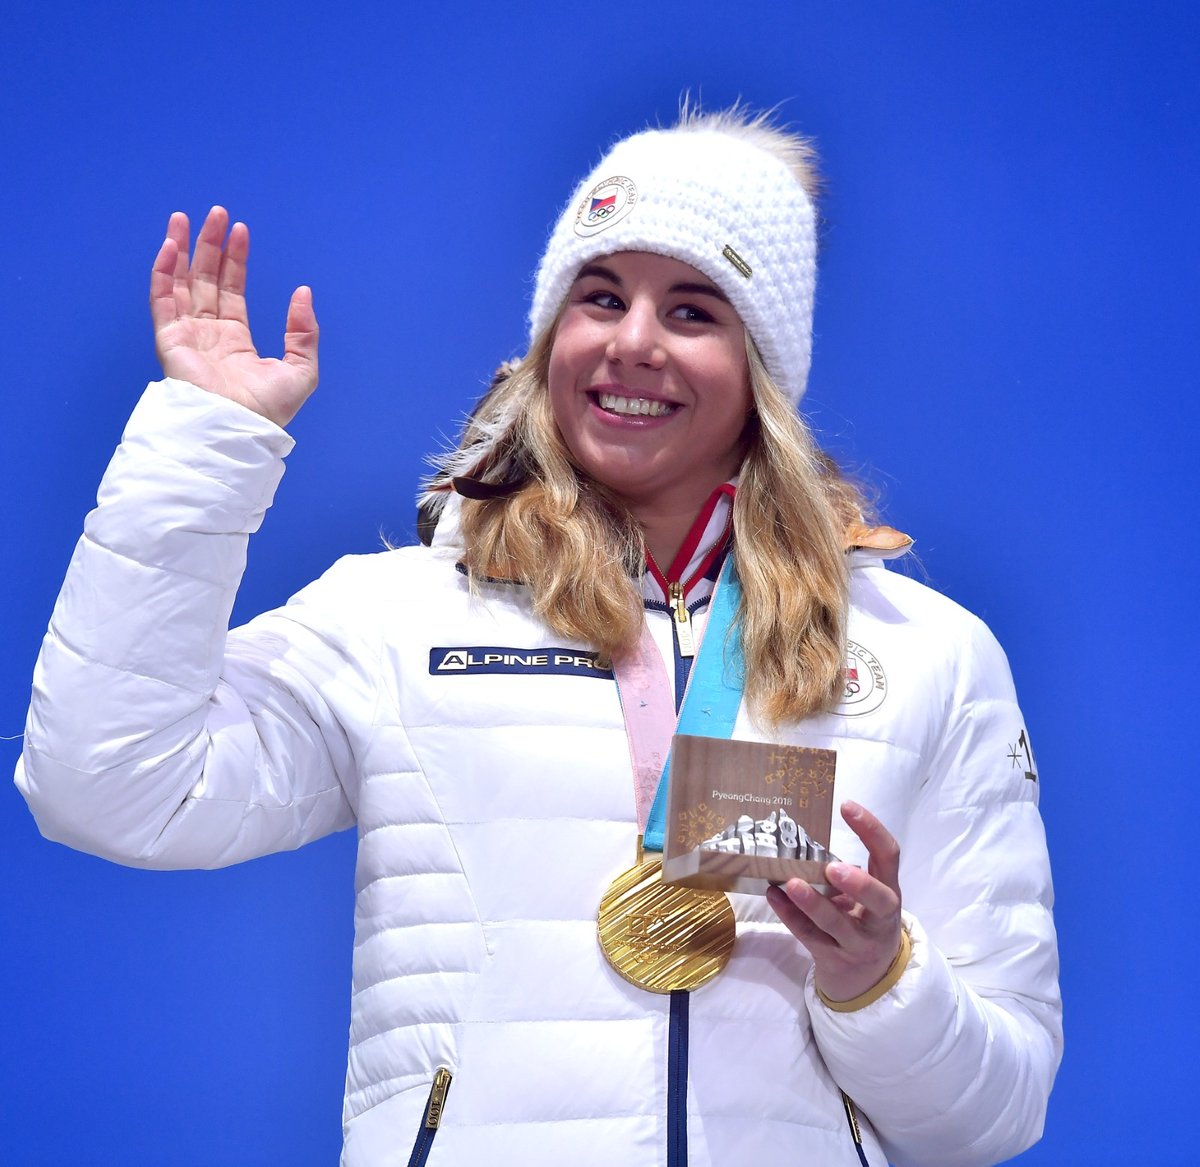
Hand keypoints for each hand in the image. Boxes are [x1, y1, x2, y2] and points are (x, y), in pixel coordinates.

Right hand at [149, 206, 317, 426]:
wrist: (238, 430)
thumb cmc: (269, 411)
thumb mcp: (301, 369)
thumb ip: (304, 332)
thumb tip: (303, 292)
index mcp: (235, 342)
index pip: (232, 292)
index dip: (235, 261)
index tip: (241, 231)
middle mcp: (208, 336)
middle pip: (205, 280)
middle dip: (209, 246)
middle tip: (216, 213)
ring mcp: (187, 337)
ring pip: (180, 284)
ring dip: (181, 250)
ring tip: (185, 217)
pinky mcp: (170, 341)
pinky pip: (162, 300)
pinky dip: (163, 273)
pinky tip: (170, 247)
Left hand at [766, 800, 903, 1002]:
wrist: (868, 978)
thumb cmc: (864, 921)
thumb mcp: (868, 897)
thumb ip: (850, 874)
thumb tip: (803, 842)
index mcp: (889, 891)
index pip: (888, 855)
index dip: (872, 830)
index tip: (847, 806)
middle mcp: (880, 919)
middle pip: (878, 900)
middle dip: (858, 884)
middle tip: (833, 868)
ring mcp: (857, 943)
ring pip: (836, 923)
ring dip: (812, 903)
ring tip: (790, 883)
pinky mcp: (833, 958)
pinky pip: (808, 936)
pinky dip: (789, 915)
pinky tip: (773, 896)